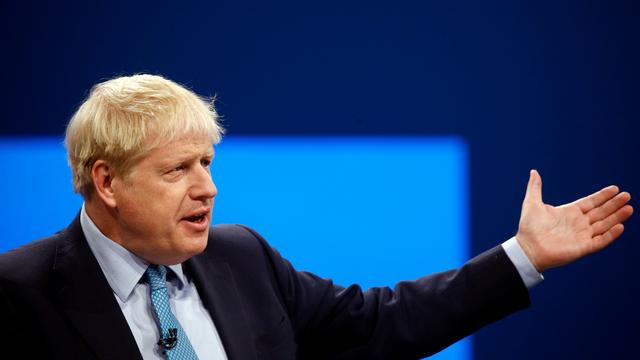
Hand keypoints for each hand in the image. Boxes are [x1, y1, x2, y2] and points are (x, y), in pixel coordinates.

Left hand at [515, 170, 632, 271]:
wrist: (527, 248)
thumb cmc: (529, 228)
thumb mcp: (532, 203)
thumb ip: (535, 187)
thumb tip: (534, 171)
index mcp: (569, 212)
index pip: (591, 202)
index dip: (603, 196)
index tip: (615, 188)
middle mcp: (578, 224)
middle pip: (601, 212)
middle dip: (614, 204)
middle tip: (627, 195)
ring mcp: (582, 236)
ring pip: (604, 225)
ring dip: (616, 217)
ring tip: (629, 208)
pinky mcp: (583, 248)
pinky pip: (600, 241)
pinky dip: (611, 235)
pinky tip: (620, 226)